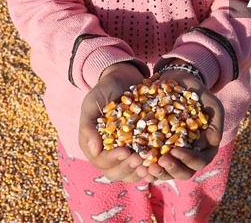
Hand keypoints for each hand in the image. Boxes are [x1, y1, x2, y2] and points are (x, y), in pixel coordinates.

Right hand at [78, 62, 150, 182]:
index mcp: (94, 145)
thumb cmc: (105, 89)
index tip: (125, 152)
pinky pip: (145, 164)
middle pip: (115, 172)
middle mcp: (108, 153)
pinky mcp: (140, 148)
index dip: (113, 160)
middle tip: (140, 160)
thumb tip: (93, 150)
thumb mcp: (92, 102)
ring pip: (130, 173)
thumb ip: (88, 125)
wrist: (123, 78)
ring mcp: (125, 152)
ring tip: (151, 166)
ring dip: (140, 172)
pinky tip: (161, 162)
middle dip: (128, 169)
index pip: (101, 161)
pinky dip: (151, 166)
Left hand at [144, 64, 224, 182]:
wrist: (178, 80)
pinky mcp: (156, 148)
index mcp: (204, 148)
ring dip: (157, 172)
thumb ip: (214, 123)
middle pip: (183, 172)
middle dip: (171, 169)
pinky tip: (135, 161)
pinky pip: (151, 162)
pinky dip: (144, 164)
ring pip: (166, 172)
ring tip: (145, 166)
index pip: (199, 161)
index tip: (175, 151)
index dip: (188, 159)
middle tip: (159, 162)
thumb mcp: (211, 104)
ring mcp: (172, 153)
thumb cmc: (197, 92)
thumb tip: (209, 143)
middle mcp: (189, 154)